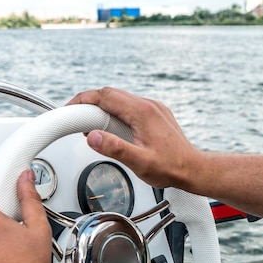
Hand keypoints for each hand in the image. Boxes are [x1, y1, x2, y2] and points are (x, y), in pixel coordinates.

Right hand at [67, 87, 199, 189]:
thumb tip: (92, 137)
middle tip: (75, 118)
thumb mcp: (139, 162)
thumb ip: (114, 148)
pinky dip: (115, 113)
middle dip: (90, 103)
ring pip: (120, 99)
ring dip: (102, 108)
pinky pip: (130, 106)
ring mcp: (153, 108)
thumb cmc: (171, 167)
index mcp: (142, 112)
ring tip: (91, 127)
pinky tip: (111, 129)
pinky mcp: (155, 114)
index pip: (105, 96)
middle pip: (111, 93)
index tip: (70, 109)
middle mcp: (148, 105)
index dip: (83, 100)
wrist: (193, 169)